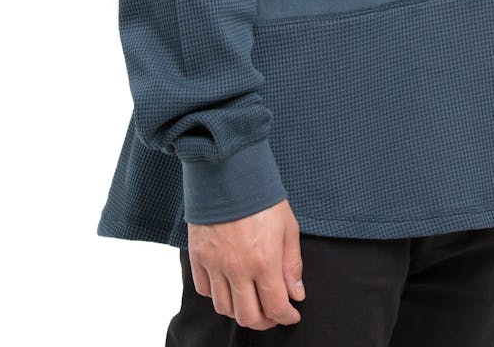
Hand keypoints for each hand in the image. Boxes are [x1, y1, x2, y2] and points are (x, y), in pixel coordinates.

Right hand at [187, 198, 305, 329]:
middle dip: (265, 322)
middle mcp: (237, 268)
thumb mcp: (288, 226)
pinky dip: (217, 295)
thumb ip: (292, 263)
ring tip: (251, 302)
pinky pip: (204, 290)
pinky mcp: (198, 257)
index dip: (286, 317)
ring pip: (224, 308)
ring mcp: (214, 264)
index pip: (275, 307)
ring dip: (240, 312)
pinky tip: (229, 286)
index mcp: (264, 261)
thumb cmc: (262, 197)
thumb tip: (296, 294)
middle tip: (272, 314)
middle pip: (248, 316)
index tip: (292, 315)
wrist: (229, 172)